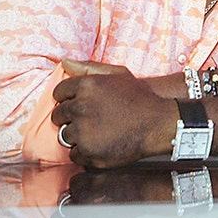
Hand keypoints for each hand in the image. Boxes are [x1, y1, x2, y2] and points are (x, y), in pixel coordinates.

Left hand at [51, 59, 173, 168]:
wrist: (158, 123)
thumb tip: (64, 63)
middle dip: (70, 118)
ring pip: (65, 135)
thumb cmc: (139, 98)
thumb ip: (89, 67)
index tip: (78, 105)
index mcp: (85, 86)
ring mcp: (82, 130)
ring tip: (97, 133)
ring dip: (77, 136)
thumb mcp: (118, 74)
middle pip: (59, 115)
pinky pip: (74, 154)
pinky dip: (85, 153)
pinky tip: (100, 145)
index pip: (59, 93)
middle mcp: (80, 107)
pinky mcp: (87, 151)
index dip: (67, 99)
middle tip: (89, 120)